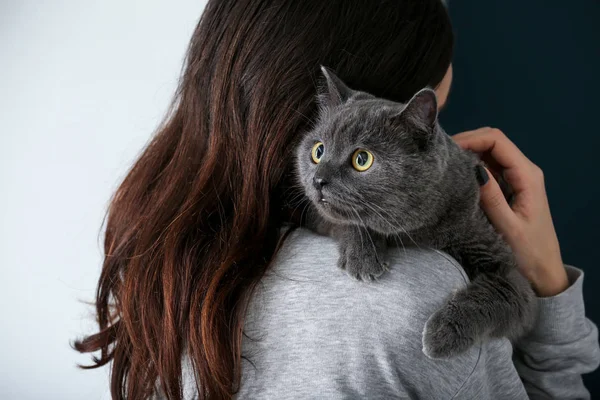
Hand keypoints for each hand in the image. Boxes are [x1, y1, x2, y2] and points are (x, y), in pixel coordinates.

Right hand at [453, 127, 567, 296]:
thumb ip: (491, 197)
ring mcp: (515, 179)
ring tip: (444, 165)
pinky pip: (488, 168)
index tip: (447, 150)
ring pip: (488, 153)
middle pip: (492, 142)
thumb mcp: (507, 228)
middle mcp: (524, 171)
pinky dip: (471, 166)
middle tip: (441, 156)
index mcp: (528, 176)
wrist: (543, 275)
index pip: (497, 141)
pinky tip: (456, 176)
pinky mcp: (508, 189)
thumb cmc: (529, 254)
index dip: (471, 139)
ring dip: (467, 154)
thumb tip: (472, 167)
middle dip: (467, 142)